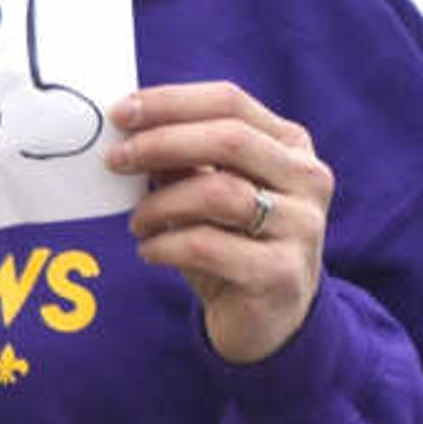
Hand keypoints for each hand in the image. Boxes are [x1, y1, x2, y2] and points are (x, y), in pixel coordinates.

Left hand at [109, 81, 332, 365]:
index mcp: (291, 146)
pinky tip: (149, 251)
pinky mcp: (280, 273)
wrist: (266, 321)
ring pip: (218, 193)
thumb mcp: (208, 195)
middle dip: (161, 143)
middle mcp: (307, 179)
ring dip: (160, 204)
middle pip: (229, 139)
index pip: (230, 102)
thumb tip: (129, 128)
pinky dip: (165, 245)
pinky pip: (206, 246)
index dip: (171, 102)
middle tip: (115, 160)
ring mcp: (301, 226)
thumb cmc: (230, 246)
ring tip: (136, 222)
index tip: (119, 113)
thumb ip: (183, 160)